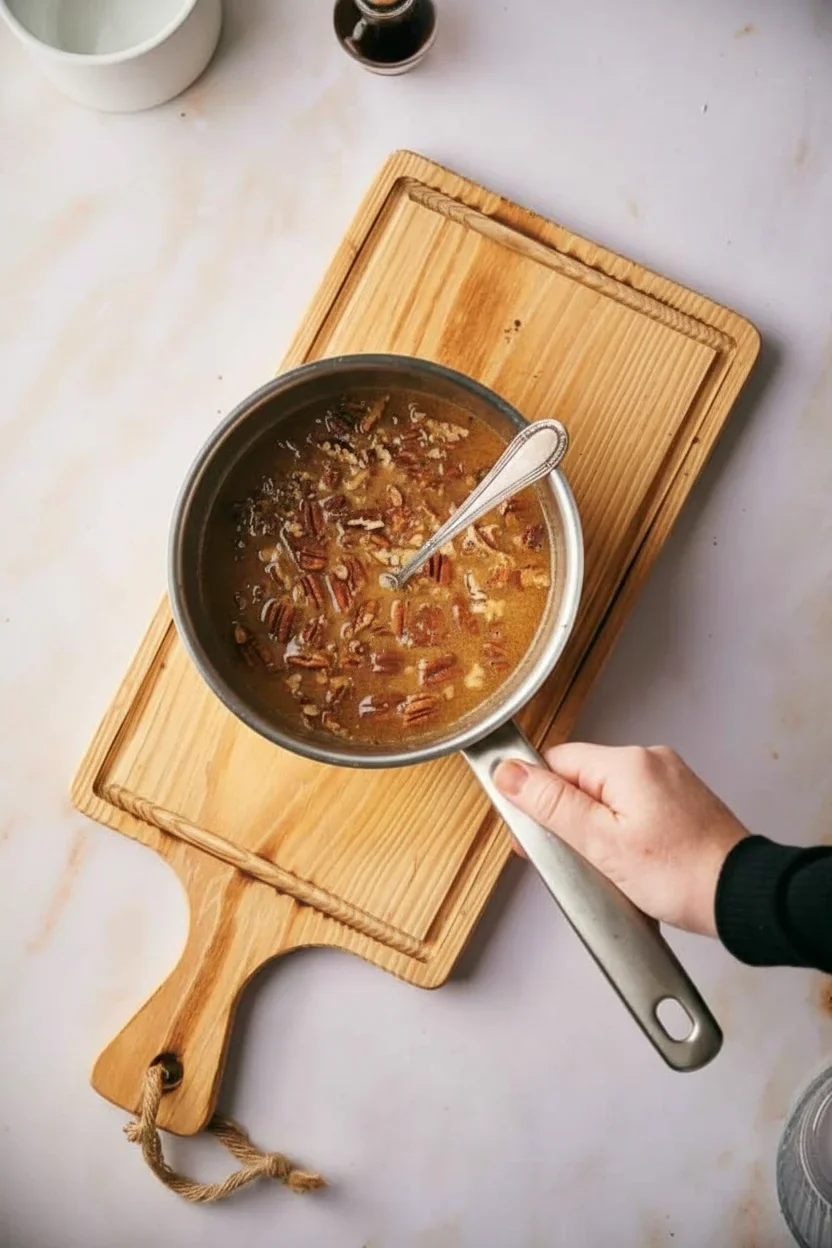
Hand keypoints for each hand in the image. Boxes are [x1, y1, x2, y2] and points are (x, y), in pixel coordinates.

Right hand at [494, 744, 747, 935]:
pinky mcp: (682, 801)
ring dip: (595, 827)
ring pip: (607, 795)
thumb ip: (551, 805)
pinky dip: (622, 831)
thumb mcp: (600, 843)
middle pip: (581, 778)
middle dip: (567, 818)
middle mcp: (650, 760)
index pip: (557, 762)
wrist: (742, 897)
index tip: (536, 833)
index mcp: (627, 762)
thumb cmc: (679, 875)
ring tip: (606, 868)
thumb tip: (507, 772)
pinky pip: (634, 806)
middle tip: (574, 859)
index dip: (538, 796)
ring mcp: (670, 780)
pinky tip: (629, 862)